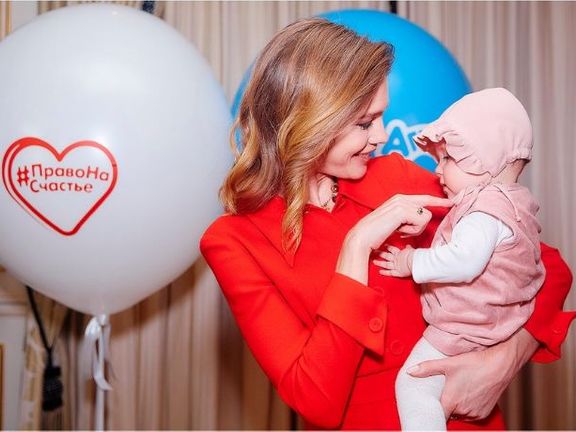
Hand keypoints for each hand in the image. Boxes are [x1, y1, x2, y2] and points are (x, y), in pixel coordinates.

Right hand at [337, 194, 451, 284]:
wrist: (363, 237)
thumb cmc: (376, 233)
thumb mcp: (394, 223)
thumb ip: (406, 218)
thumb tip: (420, 219)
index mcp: (399, 199)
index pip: (423, 198)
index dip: (438, 200)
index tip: (452, 202)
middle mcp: (401, 197)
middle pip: (427, 206)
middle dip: (423, 222)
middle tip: (410, 230)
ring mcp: (402, 203)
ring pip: (425, 216)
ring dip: (416, 229)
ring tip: (400, 232)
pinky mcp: (403, 210)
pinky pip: (420, 222)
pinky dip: (412, 231)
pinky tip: (399, 233)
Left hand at [373, 245, 414, 276]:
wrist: (415, 262)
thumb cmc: (415, 256)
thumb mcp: (412, 250)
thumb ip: (409, 248)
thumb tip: (408, 246)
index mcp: (400, 253)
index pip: (392, 249)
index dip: (388, 247)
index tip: (385, 246)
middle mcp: (396, 259)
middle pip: (386, 256)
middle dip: (380, 254)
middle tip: (375, 251)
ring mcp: (396, 266)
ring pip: (386, 264)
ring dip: (380, 263)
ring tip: (374, 262)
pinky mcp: (398, 272)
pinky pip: (390, 272)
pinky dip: (385, 272)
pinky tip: (380, 272)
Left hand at [407, 329, 538, 420]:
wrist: (499, 365)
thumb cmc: (474, 364)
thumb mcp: (448, 364)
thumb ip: (427, 368)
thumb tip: (410, 371)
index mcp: (451, 401)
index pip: (436, 415)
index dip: (431, 410)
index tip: (428, 405)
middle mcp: (462, 411)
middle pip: (447, 414)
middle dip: (444, 405)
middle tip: (443, 392)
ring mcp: (474, 414)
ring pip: (458, 415)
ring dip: (455, 407)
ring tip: (456, 391)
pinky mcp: (483, 414)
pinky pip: (470, 415)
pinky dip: (467, 408)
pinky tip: (467, 394)